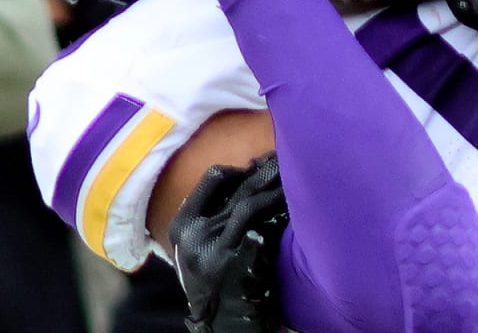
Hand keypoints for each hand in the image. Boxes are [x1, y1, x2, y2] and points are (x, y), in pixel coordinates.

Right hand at [170, 153, 288, 332]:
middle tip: (285, 160)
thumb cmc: (212, 273)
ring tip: (292, 178)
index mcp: (183, 224)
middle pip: (237, 189)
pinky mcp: (239, 265)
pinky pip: (262, 231)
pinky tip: (294, 206)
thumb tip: (244, 172)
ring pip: (250, 206)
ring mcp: (217, 250)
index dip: (239, 168)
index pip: (212, 178)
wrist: (219, 319)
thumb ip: (211, 212)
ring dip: (275, 189)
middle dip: (265, 171)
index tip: (258, 165)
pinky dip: (278, 215)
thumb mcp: (197, 242)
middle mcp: (196, 234)